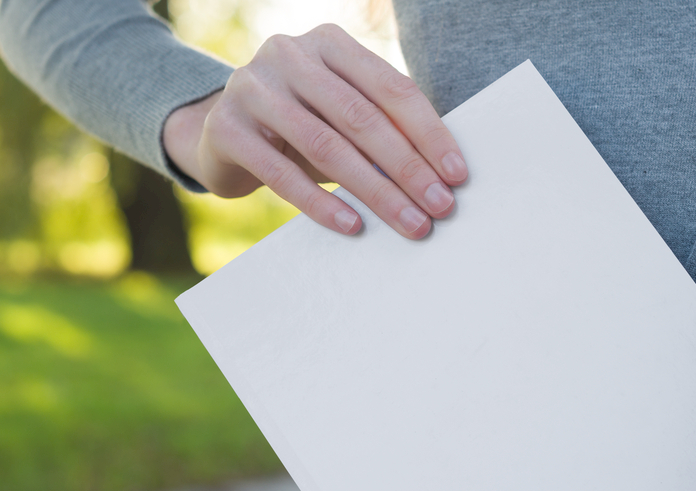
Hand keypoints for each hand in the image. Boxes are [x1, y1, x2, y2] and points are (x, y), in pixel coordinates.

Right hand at [163, 24, 467, 238]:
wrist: (221, 134)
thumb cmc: (303, 125)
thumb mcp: (343, 115)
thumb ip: (385, 127)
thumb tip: (444, 175)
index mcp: (330, 43)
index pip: (392, 88)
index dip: (429, 133)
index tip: (458, 175)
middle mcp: (289, 54)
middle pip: (362, 118)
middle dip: (408, 168)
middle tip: (440, 207)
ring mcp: (251, 87)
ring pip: (326, 146)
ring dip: (375, 191)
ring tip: (410, 223)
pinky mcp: (226, 128)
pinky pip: (281, 173)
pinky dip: (321, 203)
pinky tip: (354, 226)